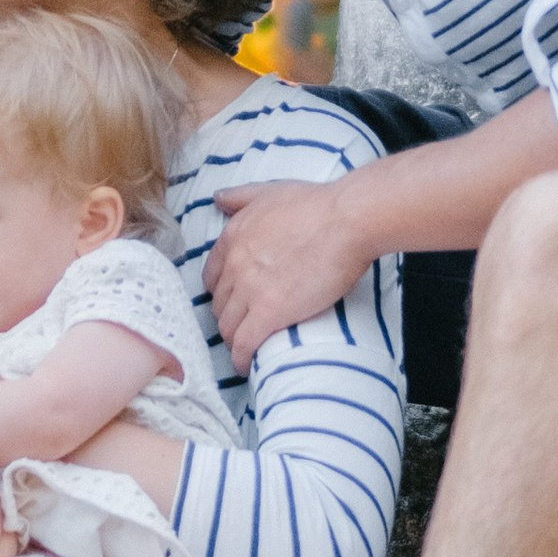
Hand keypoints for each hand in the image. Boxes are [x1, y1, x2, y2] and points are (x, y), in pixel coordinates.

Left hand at [206, 183, 371, 375]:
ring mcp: (249, 290)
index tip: (232, 301)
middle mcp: (234, 265)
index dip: (221, 292)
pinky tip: (246, 365)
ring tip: (245, 348)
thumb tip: (218, 198)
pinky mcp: (268, 313)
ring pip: (227, 326)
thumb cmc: (316, 204)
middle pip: (219, 304)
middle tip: (243, 326)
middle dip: (228, 316)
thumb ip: (240, 196)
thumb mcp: (270, 191)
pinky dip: (242, 358)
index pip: (212, 276)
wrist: (345, 221)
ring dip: (234, 339)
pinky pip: (243, 344)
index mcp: (232, 237)